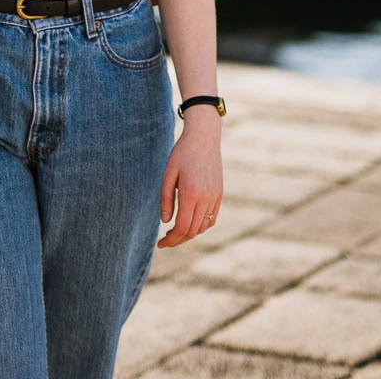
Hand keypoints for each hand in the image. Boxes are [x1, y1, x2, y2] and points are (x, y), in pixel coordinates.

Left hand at [157, 109, 222, 246]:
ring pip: (203, 227)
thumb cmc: (182, 153)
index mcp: (190, 193)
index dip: (171, 240)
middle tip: (165, 241)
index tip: (161, 244)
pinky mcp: (220, 194)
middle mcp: (205, 198)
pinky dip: (202, 226)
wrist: (204, 137)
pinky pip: (212, 218)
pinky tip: (191, 225)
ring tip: (176, 233)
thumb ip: (166, 199)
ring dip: (190, 234)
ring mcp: (215, 197)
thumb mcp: (168, 174)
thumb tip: (165, 222)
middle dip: (178, 240)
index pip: (182, 227)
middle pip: (192, 231)